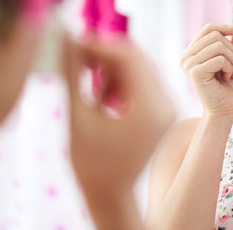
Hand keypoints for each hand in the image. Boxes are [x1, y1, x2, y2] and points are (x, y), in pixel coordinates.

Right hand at [63, 36, 175, 226]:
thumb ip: (72, 75)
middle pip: (137, 59)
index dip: (99, 46)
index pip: (129, 58)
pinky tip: (102, 98)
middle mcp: (166, 105)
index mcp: (150, 109)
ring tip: (91, 90)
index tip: (74, 42)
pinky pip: (141, 81)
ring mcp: (167, 107)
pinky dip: (120, 81)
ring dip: (111, 69)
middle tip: (77, 56)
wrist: (110, 193)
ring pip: (139, 67)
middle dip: (105, 54)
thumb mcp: (78, 117)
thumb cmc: (90, 164)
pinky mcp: (162, 110)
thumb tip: (65, 39)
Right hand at [180, 23, 232, 115]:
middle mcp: (186, 56)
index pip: (208, 28)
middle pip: (215, 35)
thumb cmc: (226, 87)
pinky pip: (219, 59)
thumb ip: (232, 45)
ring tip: (232, 72)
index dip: (227, 26)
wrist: (222, 110)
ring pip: (218, 46)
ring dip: (232, 59)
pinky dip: (229, 67)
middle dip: (232, 49)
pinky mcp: (195, 72)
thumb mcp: (231, 61)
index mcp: (191, 51)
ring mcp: (188, 64)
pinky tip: (227, 78)